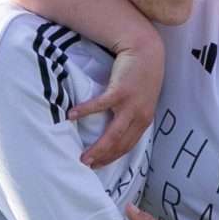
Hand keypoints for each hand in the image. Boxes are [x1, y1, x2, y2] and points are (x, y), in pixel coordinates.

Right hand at [70, 39, 161, 168]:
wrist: (146, 51)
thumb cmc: (141, 75)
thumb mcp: (141, 100)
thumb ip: (131, 115)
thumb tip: (115, 127)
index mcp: (144, 120)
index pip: (128, 146)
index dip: (113, 158)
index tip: (98, 166)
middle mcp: (139, 117)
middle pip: (120, 145)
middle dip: (104, 158)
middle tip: (87, 167)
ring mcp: (130, 105)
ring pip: (113, 134)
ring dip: (98, 148)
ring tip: (83, 157)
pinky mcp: (120, 91)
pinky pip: (100, 105)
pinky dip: (85, 111)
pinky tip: (72, 116)